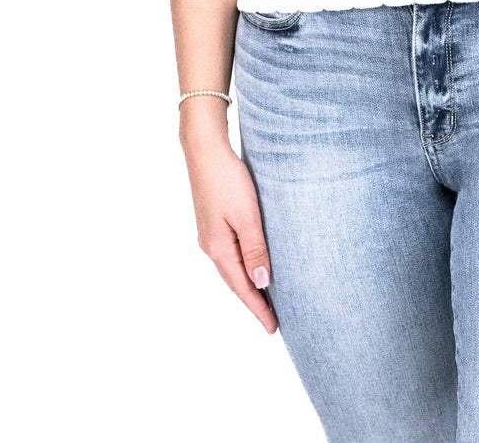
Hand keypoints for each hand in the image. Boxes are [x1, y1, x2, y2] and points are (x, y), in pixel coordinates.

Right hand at [182, 138, 278, 334]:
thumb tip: (261, 283)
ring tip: (266, 299)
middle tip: (272, 321)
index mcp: (218, 249)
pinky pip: (230, 254)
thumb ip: (255, 250)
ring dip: (248, 285)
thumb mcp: (247, 215)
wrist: (205, 150)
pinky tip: (252, 265)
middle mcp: (210, 246)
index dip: (258, 308)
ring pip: (232, 268)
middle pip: (235, 282)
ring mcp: (209, 235)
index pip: (242, 288)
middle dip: (253, 302)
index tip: (273, 328)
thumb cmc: (228, 179)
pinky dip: (243, 266)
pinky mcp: (212, 222)